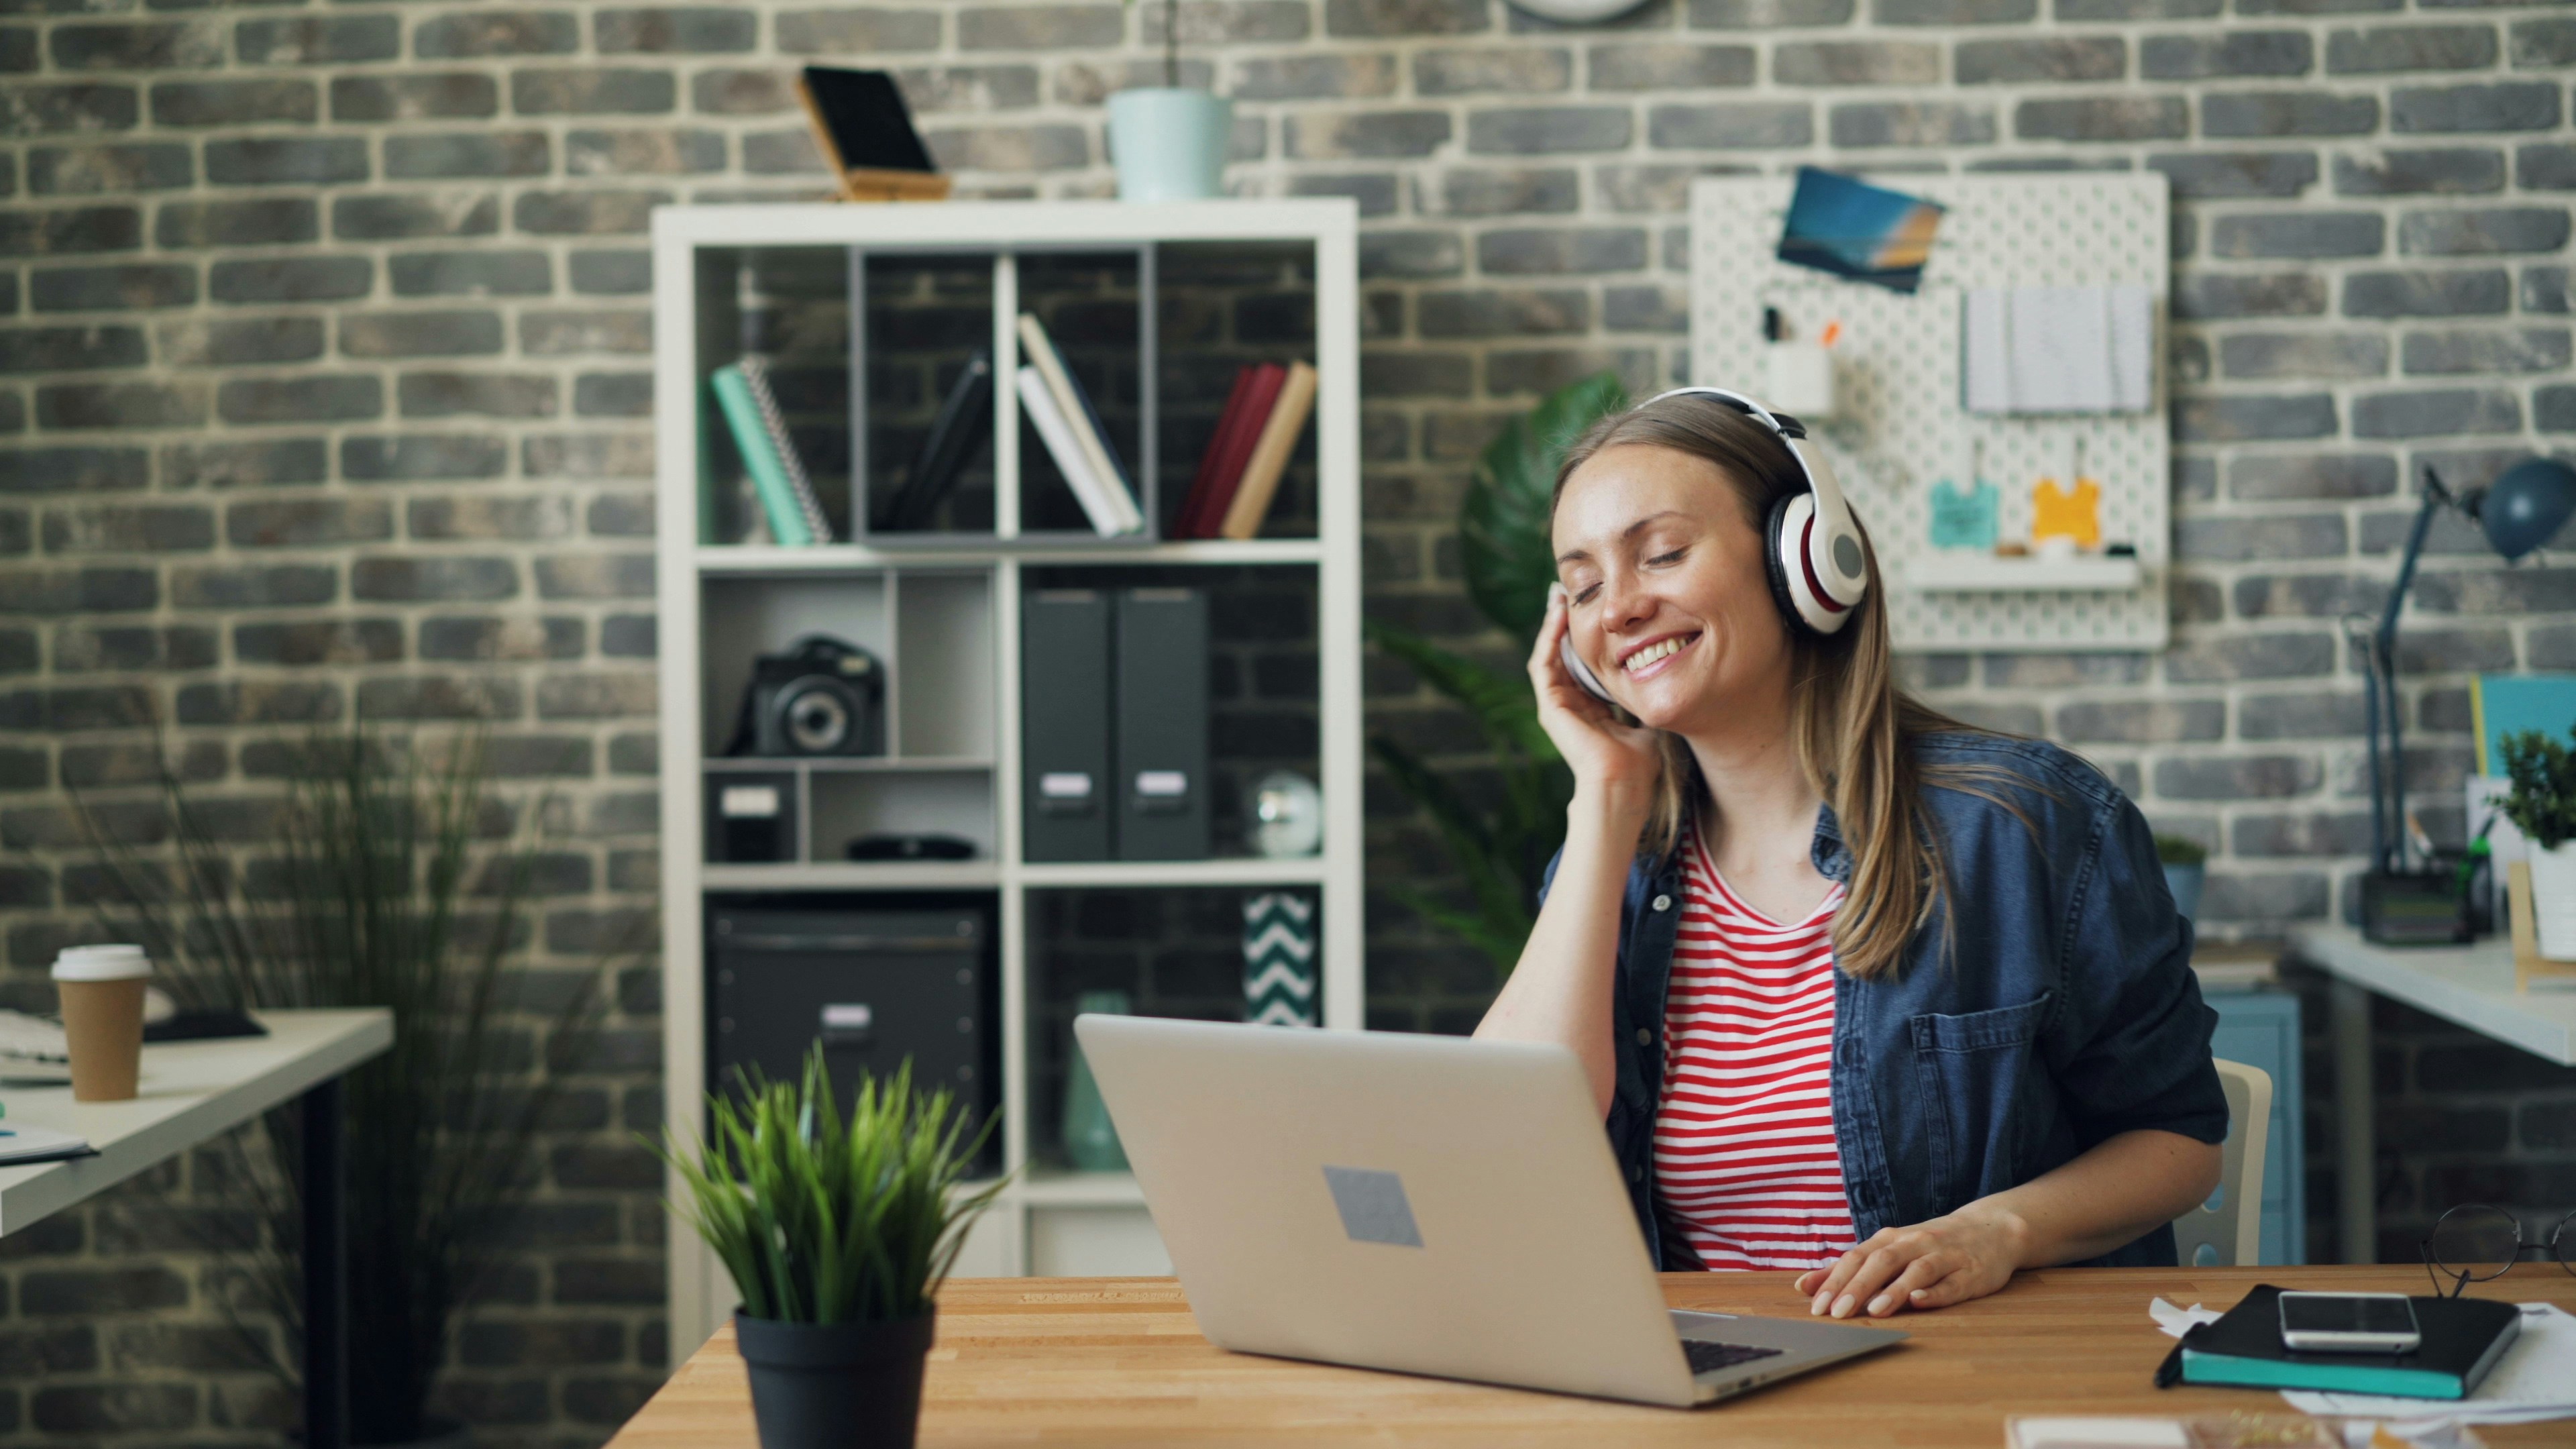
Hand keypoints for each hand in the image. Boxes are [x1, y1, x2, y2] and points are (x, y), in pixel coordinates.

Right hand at [1527, 586, 1661, 802]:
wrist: (1623, 781)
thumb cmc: (1639, 761)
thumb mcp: (1646, 717)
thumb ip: (1647, 697)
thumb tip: (1666, 674)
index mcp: (1591, 709)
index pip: (1584, 664)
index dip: (1589, 636)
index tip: (1598, 610)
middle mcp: (1570, 705)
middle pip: (1563, 654)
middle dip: (1566, 624)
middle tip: (1571, 592)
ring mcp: (1557, 706)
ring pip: (1549, 654)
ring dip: (1551, 625)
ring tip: (1559, 596)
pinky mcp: (1549, 706)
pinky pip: (1543, 664)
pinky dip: (1548, 639)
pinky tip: (1557, 615)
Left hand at [1792, 1209, 2029, 1318]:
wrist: (1990, 1229)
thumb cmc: (1928, 1245)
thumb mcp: (1888, 1250)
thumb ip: (1848, 1269)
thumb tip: (1803, 1286)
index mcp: (1890, 1239)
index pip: (1857, 1258)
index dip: (1835, 1280)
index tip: (1815, 1305)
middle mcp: (1914, 1243)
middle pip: (1882, 1262)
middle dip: (1857, 1287)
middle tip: (1837, 1313)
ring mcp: (1943, 1257)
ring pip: (1916, 1271)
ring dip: (1894, 1290)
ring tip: (1874, 1310)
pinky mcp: (1970, 1273)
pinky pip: (1952, 1284)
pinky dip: (1935, 1293)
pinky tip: (1919, 1302)